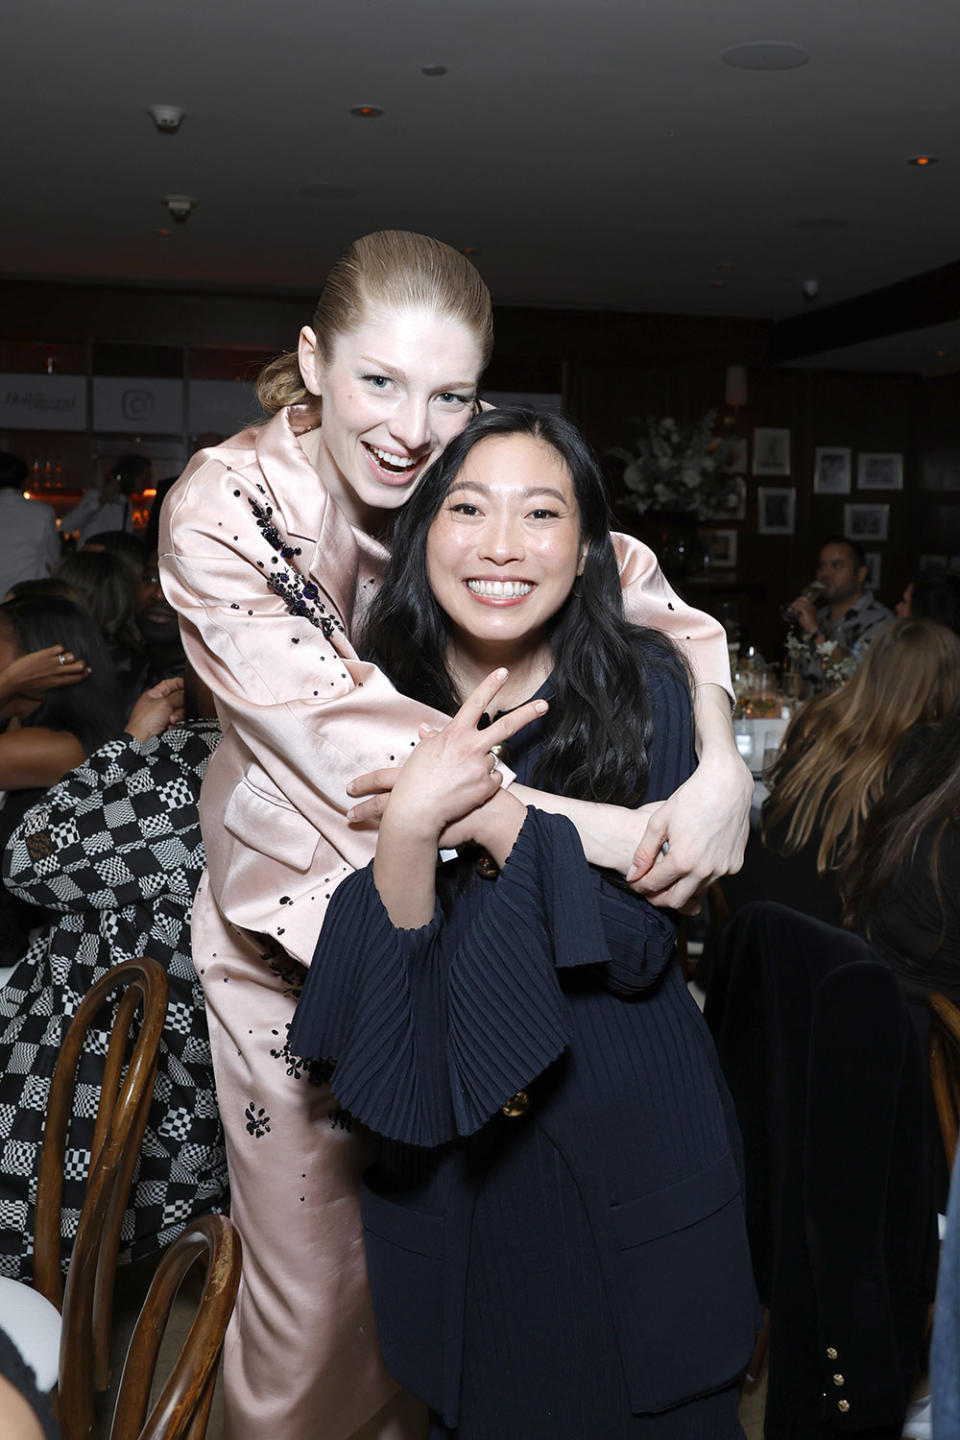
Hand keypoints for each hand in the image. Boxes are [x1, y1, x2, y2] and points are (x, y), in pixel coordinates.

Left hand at [0, 645, 88, 715]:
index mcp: (58, 682)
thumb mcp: (42, 693)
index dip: (85, 674)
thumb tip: (57, 688)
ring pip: (71, 656)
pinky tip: (54, 651)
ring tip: (64, 657)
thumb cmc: (26, 688)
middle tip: (77, 663)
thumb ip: (52, 689)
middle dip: (81, 663)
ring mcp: (52, 662)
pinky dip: (59, 648)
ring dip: (70, 656)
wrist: (13, 681)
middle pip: (79, 666)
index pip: (78, 677)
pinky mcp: (45, 654)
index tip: (87, 670)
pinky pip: (59, 647)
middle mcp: (58, 672)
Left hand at [125, 677, 184, 743]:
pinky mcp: (166, 725)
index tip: (188, 685)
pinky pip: (178, 721)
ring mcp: (162, 715)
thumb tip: (186, 693)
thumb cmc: (144, 722)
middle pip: (176, 698)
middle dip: (179, 703)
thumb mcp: (163, 704)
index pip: (168, 684)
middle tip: (178, 706)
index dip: (178, 683)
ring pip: (179, 710)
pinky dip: (176, 723)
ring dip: (177, 715)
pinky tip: (171, 725)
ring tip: (171, 720)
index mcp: (153, 695)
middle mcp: (158, 704)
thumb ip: (177, 696)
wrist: (142, 741)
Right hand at [349, 668, 546, 844]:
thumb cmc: (415, 781)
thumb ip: (433, 739)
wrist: (416, 811)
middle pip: (506, 726)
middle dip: (527, 713)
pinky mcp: (487, 787)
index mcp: (454, 733)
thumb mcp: (423, 752)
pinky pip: (495, 778)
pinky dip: (485, 782)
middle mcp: (471, 747)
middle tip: (543, 705)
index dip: (490, 686)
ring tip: (459, 777)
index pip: (476, 702)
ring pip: (492, 758)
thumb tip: (427, 729)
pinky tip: (467, 789)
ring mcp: (481, 767)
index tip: (503, 673)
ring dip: (481, 764)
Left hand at [626, 750, 751, 909]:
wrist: (727, 784)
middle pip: (676, 900)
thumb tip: (633, 873)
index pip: (654, 885)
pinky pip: (714, 878)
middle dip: (659, 898)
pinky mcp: (735, 864)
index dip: (640, 886)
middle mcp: (705, 870)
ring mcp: (723, 869)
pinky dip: (701, 875)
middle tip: (649, 889)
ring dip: (681, 887)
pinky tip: (693, 860)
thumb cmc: (692, 798)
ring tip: (670, 873)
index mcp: (683, 860)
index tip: (636, 883)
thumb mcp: (658, 822)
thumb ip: (644, 852)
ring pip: (697, 890)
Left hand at [787, 595, 818, 633]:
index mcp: (811, 606)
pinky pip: (799, 607)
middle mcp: (811, 606)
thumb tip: (794, 607)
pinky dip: (796, 609)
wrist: (813, 628)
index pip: (804, 598)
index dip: (798, 599)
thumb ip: (800, 610)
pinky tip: (795, 613)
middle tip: (792, 606)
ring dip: (795, 606)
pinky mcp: (807, 611)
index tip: (794, 603)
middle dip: (796, 602)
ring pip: (800, 603)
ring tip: (794, 611)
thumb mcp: (803, 614)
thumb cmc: (808, 623)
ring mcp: (809, 608)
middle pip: (802, 599)